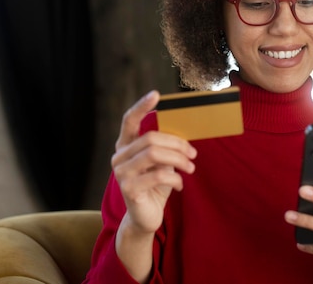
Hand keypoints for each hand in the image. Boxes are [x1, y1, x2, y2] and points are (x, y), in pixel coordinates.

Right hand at [112, 90, 197, 233]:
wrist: (146, 217)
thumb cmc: (155, 186)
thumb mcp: (161, 164)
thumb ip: (165, 149)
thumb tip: (183, 136)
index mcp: (126, 146)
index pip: (129, 120)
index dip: (141, 106)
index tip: (156, 95)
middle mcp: (119, 157)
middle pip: (151, 138)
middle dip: (177, 144)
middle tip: (193, 153)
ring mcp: (121, 173)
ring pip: (154, 154)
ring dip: (179, 160)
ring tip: (190, 167)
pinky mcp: (129, 189)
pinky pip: (158, 175)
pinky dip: (175, 179)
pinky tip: (180, 185)